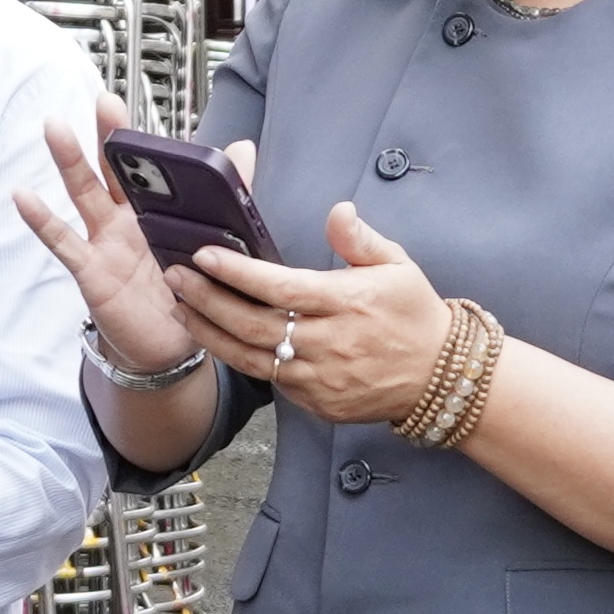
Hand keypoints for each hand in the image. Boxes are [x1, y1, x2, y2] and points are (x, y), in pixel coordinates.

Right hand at [14, 115, 210, 378]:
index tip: (137, 105)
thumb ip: (226, 195)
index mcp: (152, 210)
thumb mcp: (211, 241)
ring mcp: (103, 241)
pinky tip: (23, 196)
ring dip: (69, 161)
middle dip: (107, 136)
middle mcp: (123, 219)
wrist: (169, 344)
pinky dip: (41, 219)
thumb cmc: (183, 289)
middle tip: (105, 101)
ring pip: (84, 194)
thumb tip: (244, 147)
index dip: (139, 138)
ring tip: (55, 129)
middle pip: (111, 169)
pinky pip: (63, 242)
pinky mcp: (91, 270)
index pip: (144, 165)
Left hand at [170, 201, 450, 429]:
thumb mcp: (398, 266)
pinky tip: (215, 337)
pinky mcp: (316, 402)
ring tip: (181, 306)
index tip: (204, 254)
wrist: (439, 378)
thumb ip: (361, 240)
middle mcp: (329, 343)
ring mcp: (320, 378)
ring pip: (250, 357)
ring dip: (210, 331)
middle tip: (174, 276)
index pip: (280, 287)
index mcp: (347, 303)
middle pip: (253, 323)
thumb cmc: (415, 315)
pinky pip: (268, 379)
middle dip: (207, 299)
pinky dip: (237, 357)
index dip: (238, 272)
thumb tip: (338, 211)